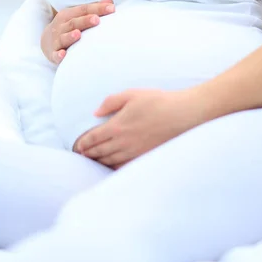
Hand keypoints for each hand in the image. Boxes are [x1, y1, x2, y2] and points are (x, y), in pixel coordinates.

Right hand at [41, 0, 114, 63]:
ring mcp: (57, 39)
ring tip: (78, 34)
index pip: (84, 9)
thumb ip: (94, 10)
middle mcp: (62, 26)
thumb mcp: (78, 16)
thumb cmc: (69, 27)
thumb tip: (110, 2)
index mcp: (69, 14)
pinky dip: (59, 55)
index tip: (112, 9)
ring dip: (70, 36)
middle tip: (96, 20)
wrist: (47, 41)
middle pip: (74, 22)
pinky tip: (63, 54)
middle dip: (85, 21)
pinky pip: (56, 54)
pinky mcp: (53, 53)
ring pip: (64, 37)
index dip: (98, 8)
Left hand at [73, 88, 202, 168]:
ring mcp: (134, 152)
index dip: (83, 143)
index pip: (94, 138)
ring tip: (92, 161)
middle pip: (100, 151)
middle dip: (88, 153)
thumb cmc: (158, 101)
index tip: (77, 146)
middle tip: (81, 155)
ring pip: (110, 161)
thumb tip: (96, 113)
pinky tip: (111, 167)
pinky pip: (124, 166)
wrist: (183, 115)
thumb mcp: (132, 94)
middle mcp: (123, 142)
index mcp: (117, 126)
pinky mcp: (145, 157)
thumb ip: (111, 102)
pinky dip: (114, 168)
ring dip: (98, 161)